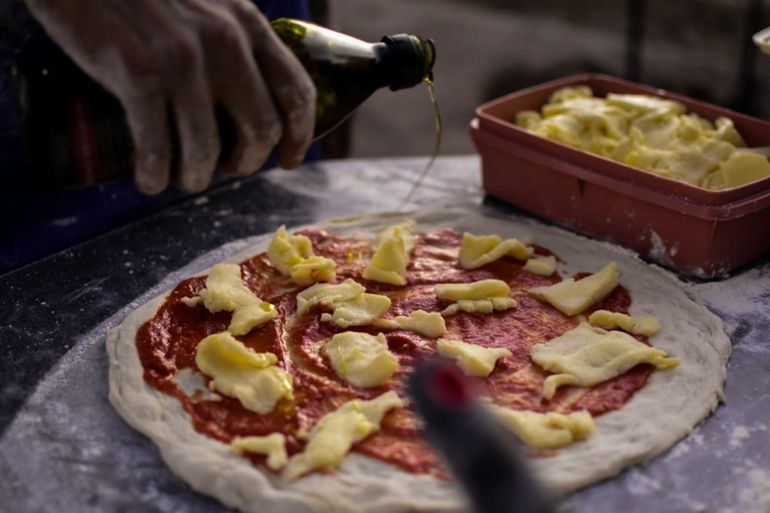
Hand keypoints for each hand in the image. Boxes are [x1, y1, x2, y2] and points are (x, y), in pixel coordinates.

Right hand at [24, 0, 315, 193]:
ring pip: (208, 150)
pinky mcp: (138, 75)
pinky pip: (158, 149)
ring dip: (196, 177)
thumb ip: (232, 40)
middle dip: (246, 163)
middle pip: (261, 131)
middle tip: (224, 168)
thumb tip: (250, 99)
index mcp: (246, 22)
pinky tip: (149, 179)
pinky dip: (154, 175)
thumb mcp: (206, 5)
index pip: (296, 92)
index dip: (300, 137)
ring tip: (182, 178)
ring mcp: (182, 60)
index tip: (289, 161)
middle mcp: (224, 41)